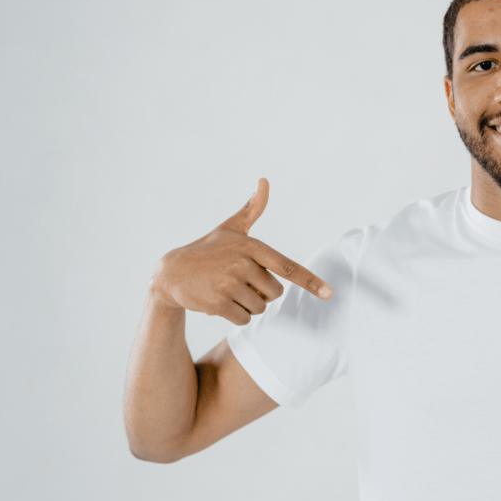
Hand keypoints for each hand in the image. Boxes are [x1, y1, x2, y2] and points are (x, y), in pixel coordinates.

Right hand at [150, 178, 332, 325]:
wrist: (171, 273)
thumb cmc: (208, 249)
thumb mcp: (230, 228)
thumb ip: (252, 209)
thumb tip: (264, 181)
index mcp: (251, 246)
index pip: (286, 267)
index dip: (310, 281)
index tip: (329, 293)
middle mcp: (242, 264)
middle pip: (275, 293)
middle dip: (262, 292)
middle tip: (241, 282)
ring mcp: (229, 284)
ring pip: (260, 307)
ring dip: (249, 304)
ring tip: (228, 290)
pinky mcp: (218, 303)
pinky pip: (244, 319)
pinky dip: (237, 315)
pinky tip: (221, 302)